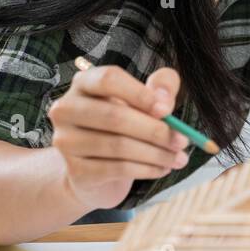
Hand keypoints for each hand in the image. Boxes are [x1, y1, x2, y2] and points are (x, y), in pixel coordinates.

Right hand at [48, 64, 190, 210]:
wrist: (97, 169)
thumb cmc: (125, 125)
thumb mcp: (145, 99)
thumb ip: (161, 88)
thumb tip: (164, 103)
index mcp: (84, 83)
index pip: (108, 80)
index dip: (139, 94)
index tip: (167, 109)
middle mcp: (67, 109)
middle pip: (115, 116)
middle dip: (155, 130)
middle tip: (183, 141)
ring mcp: (66, 141)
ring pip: (118, 146)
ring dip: (156, 154)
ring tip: (179, 158)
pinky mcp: (75, 170)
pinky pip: (117, 169)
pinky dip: (147, 170)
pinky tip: (163, 169)